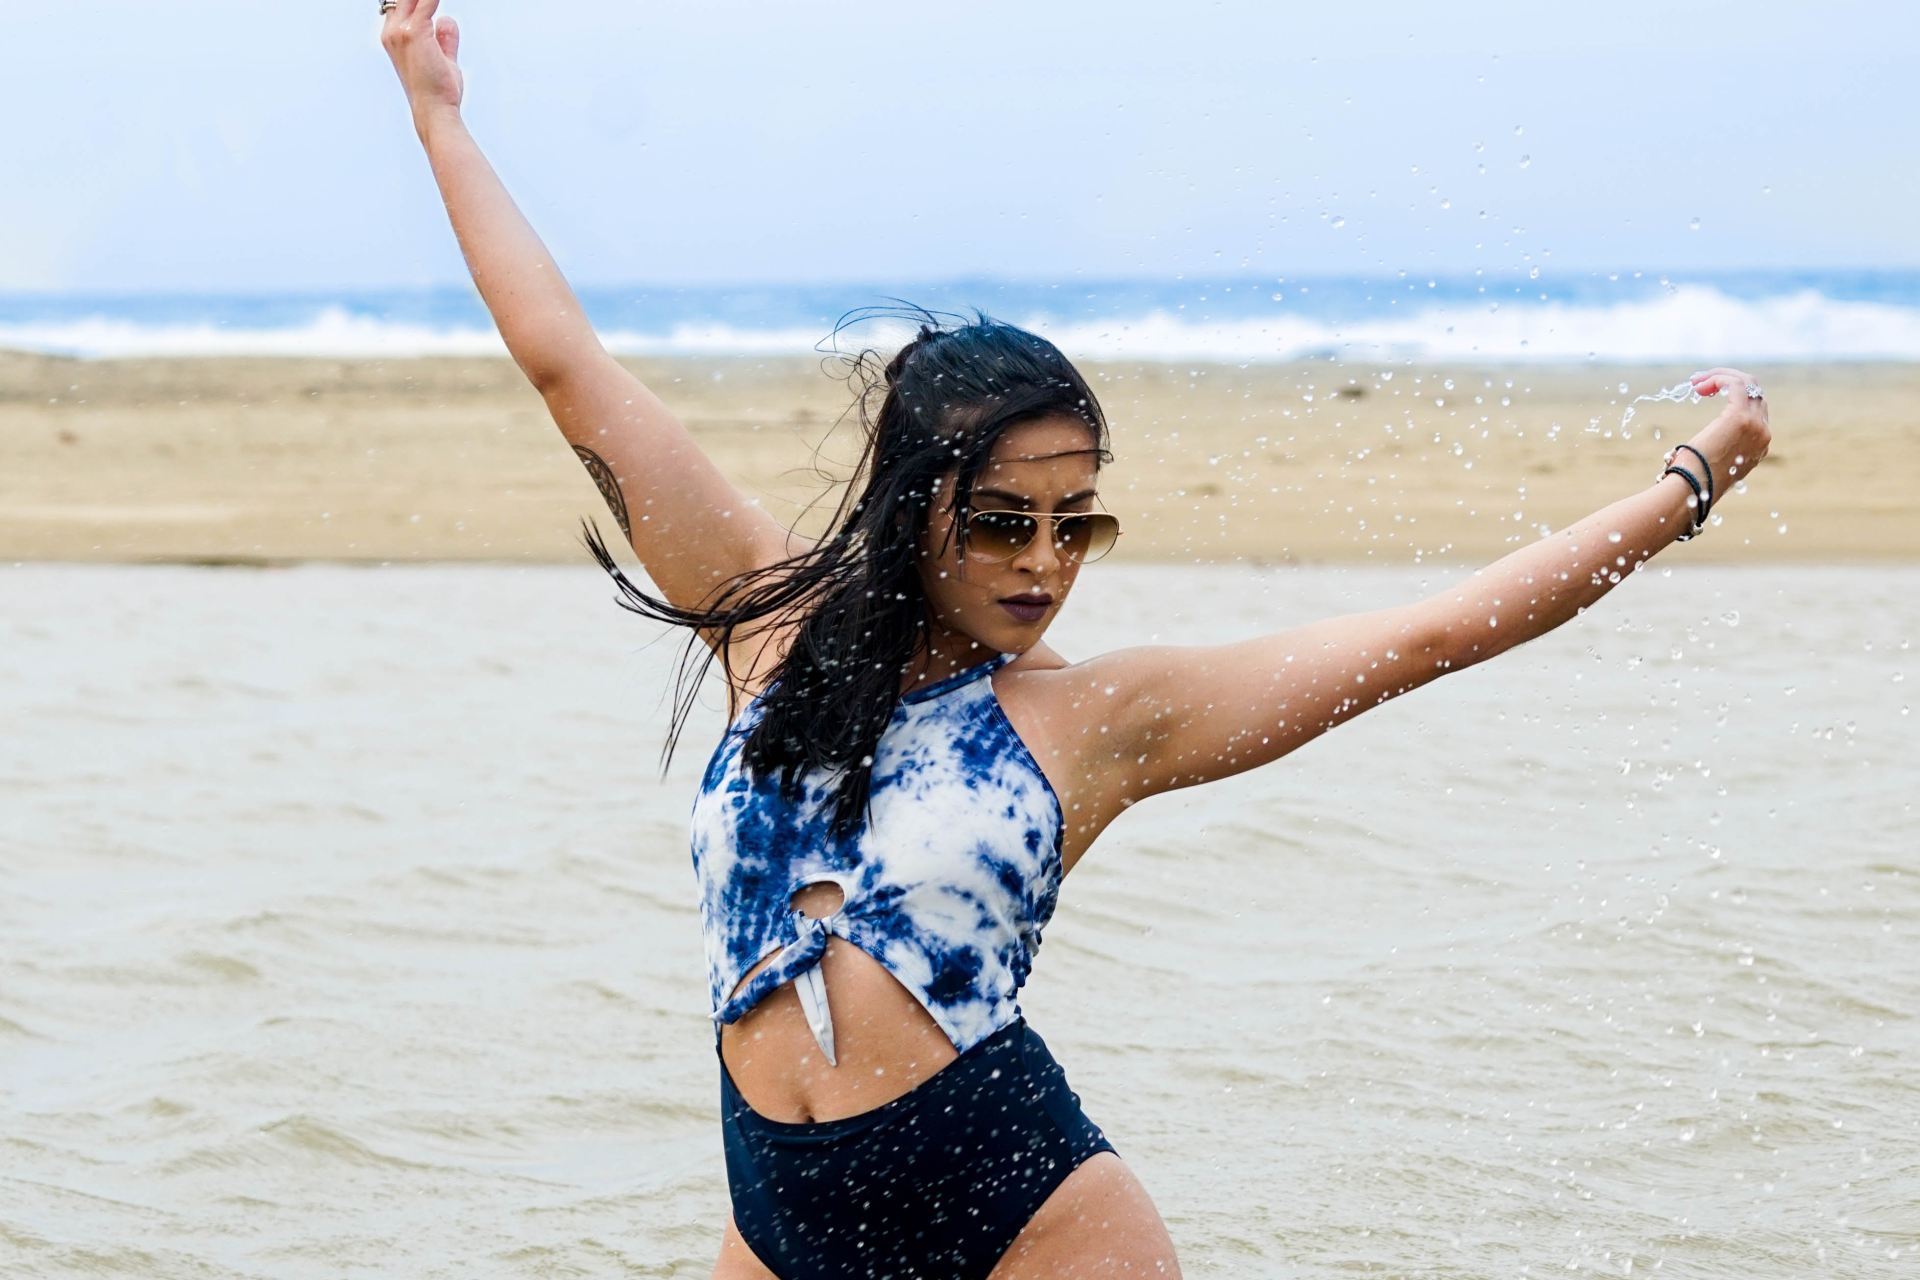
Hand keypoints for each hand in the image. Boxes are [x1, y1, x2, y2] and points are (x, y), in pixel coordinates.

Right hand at [380, 0, 462, 119]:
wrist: (434, 110)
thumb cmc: (438, 92)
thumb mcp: (443, 60)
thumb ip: (444, 38)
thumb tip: (446, 20)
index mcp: (393, 36)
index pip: (401, 3)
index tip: (430, 1)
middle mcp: (392, 31)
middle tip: (434, 0)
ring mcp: (400, 31)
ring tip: (436, 0)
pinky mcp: (414, 32)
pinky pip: (427, 1)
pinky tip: (440, 0)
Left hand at [1678, 366, 1772, 496]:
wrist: (1689, 492)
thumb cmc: (1691, 481)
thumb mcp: (1710, 462)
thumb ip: (1717, 450)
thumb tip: (1702, 444)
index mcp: (1758, 446)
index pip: (1755, 409)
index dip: (1731, 395)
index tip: (1704, 392)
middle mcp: (1763, 435)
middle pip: (1754, 393)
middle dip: (1726, 382)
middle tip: (1697, 383)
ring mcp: (1756, 426)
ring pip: (1749, 384)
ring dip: (1721, 376)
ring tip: (1696, 381)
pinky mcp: (1740, 419)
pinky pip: (1736, 385)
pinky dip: (1719, 378)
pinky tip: (1700, 385)